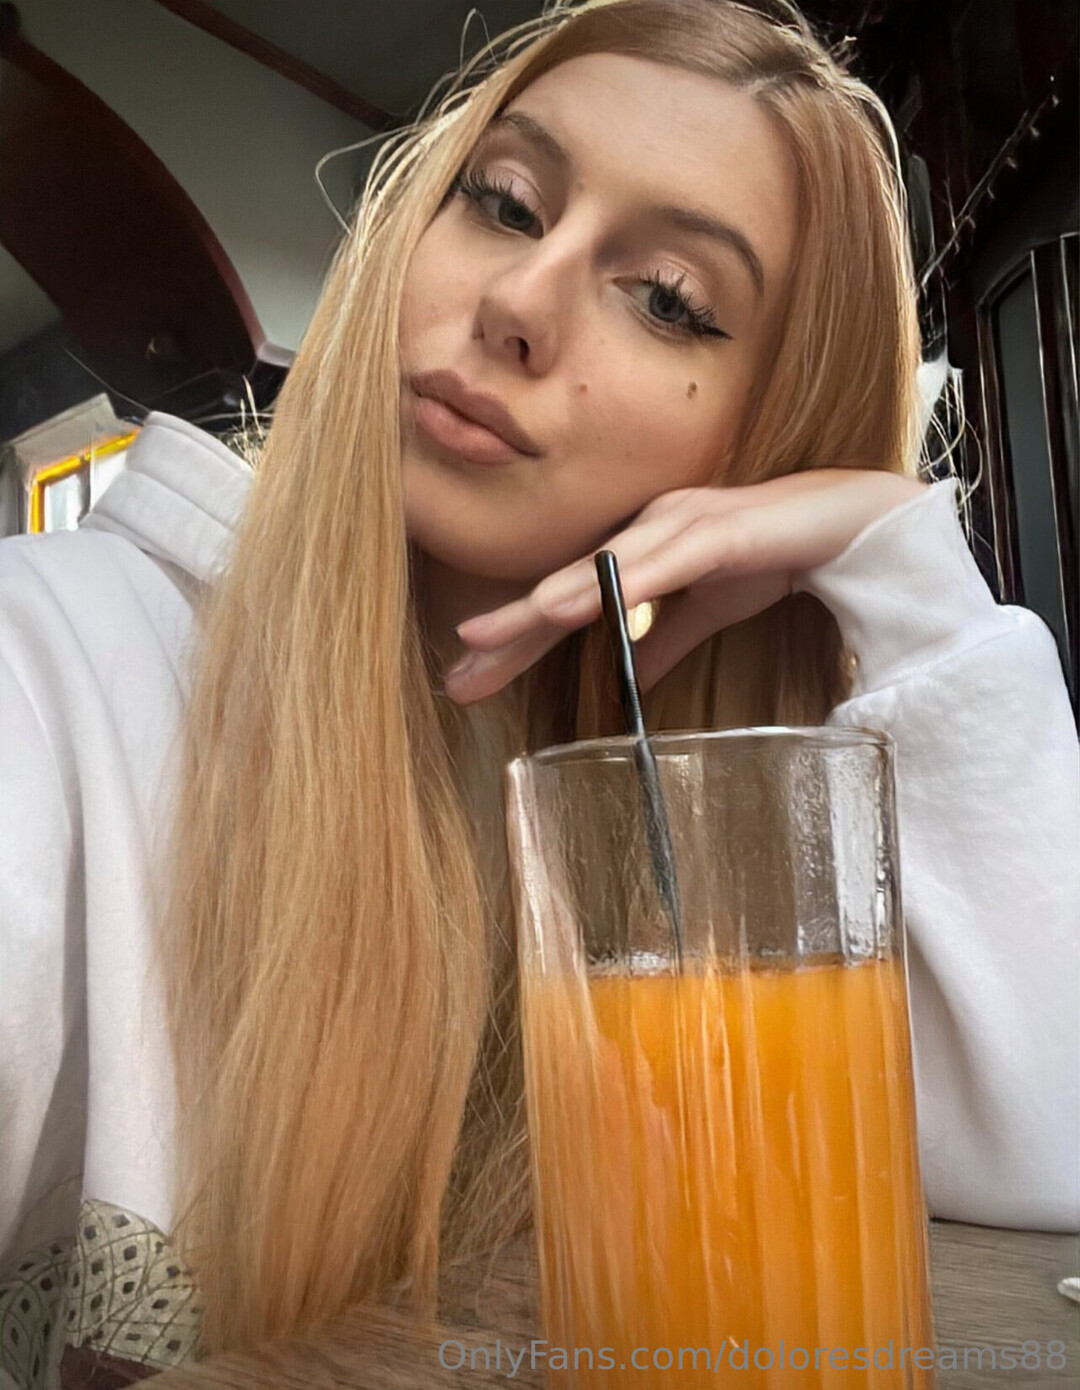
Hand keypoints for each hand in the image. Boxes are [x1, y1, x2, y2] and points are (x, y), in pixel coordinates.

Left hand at [443, 468, 925, 703]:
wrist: (854, 521)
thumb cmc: (774, 554)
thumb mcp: (706, 611)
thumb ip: (663, 639)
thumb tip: (630, 679)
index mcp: (638, 549)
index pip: (564, 601)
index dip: (515, 639)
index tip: (467, 678)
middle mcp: (645, 530)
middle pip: (564, 586)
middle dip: (508, 630)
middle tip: (455, 674)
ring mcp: (679, 524)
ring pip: (600, 570)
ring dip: (544, 602)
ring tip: (490, 635)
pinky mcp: (719, 530)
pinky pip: (660, 561)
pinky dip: (617, 583)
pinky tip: (573, 605)